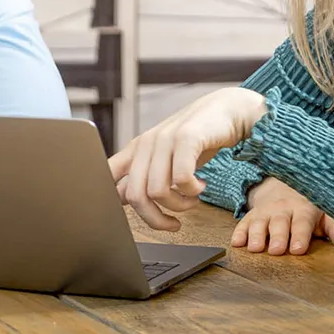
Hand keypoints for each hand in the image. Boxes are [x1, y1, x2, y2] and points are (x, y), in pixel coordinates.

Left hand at [108, 87, 266, 230]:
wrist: (226, 110)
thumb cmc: (196, 140)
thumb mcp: (165, 158)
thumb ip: (145, 176)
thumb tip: (125, 200)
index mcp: (135, 150)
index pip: (108, 177)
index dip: (116, 204)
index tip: (143, 216)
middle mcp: (145, 144)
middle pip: (134, 195)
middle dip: (155, 219)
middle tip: (173, 223)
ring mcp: (164, 139)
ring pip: (157, 191)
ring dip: (178, 205)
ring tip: (192, 199)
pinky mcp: (186, 138)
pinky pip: (181, 178)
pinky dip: (192, 191)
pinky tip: (200, 186)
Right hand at [233, 177, 333, 253]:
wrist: (281, 187)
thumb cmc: (306, 207)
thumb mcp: (323, 214)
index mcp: (302, 210)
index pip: (302, 223)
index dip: (300, 236)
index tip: (298, 249)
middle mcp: (282, 210)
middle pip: (279, 223)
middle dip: (277, 237)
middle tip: (276, 250)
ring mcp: (265, 212)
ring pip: (259, 223)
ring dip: (256, 235)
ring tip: (254, 248)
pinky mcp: (251, 215)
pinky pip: (243, 223)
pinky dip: (239, 232)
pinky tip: (236, 243)